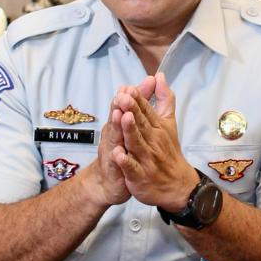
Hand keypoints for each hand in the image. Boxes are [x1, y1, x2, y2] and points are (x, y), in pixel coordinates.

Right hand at [81, 79, 154, 207]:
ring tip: (120, 115)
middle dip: (119, 106)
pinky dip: (117, 157)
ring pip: (114, 137)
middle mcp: (113, 134)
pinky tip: (118, 153)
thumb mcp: (129, 125)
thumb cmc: (121, 149)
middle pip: (116, 118)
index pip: (124, 105)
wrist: (108, 181)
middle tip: (123, 94)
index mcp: (119, 123)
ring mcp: (112, 150)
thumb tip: (152, 80)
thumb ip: (141, 102)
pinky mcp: (114, 168)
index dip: (130, 95)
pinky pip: (116, 163)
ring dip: (117, 126)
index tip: (133, 84)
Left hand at [111, 73, 197, 210]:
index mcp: (158, 128)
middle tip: (123, 97)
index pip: (146, 111)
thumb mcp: (168, 123)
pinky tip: (117, 154)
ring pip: (137, 143)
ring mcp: (146, 159)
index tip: (129, 88)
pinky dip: (125, 162)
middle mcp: (153, 141)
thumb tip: (159, 76)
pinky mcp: (140, 176)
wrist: (178, 185)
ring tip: (122, 118)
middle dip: (132, 110)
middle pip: (141, 124)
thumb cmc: (168, 151)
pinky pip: (132, 168)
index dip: (137, 100)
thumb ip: (163, 99)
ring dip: (130, 131)